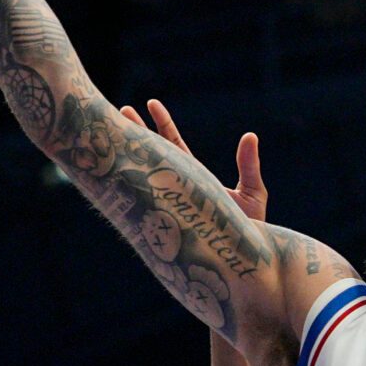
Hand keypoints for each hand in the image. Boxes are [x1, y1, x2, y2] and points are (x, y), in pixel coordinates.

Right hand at [119, 99, 264, 222]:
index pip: (175, 145)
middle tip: (120, 111)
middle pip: (154, 154)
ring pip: (146, 173)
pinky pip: (147, 200)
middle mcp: (179, 187)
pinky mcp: (168, 219)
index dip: (162, 125)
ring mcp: (171, 202)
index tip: (151, 103)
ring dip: (130, 153)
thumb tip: (250, 134)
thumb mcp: (252, 192)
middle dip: (137, 132)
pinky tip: (119, 172)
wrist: (243, 261)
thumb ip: (249, 165)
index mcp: (195, 177)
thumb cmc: (250, 230)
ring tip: (113, 131)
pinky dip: (132, 186)